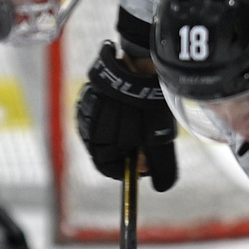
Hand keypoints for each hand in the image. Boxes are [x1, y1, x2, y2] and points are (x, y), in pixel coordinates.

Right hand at [74, 41, 178, 191]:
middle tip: (149, 138)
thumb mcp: (158, 140)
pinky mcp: (93, 91)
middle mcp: (86, 126)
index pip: (109, 168)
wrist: (140, 61)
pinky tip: (134, 104)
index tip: (145, 163)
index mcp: (97, 142)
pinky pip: (107, 111)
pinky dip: (121, 113)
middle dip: (129, 148)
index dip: (130, 168)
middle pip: (108, 151)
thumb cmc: (148, 105)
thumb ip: (158, 165)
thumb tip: (161, 187)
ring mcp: (88, 108)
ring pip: (108, 131)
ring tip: (142, 118)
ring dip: (126, 130)